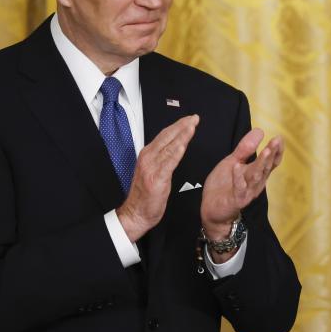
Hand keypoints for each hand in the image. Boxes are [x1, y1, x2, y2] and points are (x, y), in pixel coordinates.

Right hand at [117, 115, 198, 241]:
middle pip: (167, 137)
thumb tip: (174, 147)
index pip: (165, 135)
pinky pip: (168, 163)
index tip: (190, 119)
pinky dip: (175, 152)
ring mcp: (151, 168)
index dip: (178, 125)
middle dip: (182, 125)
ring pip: (169, 146)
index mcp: (148, 155)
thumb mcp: (153, 171)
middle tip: (194, 118)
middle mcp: (148, 158)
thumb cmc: (145, 195)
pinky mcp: (156, 179)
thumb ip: (162, 158)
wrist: (135, 213)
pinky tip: (182, 145)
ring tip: (192, 125)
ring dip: (181, 135)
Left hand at [200, 129, 283, 261]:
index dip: (277, 150)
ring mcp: (247, 191)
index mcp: (257, 173)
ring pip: (256, 176)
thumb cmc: (224, 185)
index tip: (279, 138)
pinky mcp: (236, 200)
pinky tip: (237, 167)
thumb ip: (245, 148)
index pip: (271, 161)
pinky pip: (239, 188)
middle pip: (266, 166)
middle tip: (276, 141)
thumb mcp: (233, 162)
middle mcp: (256, 182)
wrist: (211, 209)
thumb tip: (260, 130)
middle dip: (271, 153)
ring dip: (261, 164)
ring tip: (266, 151)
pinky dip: (238, 178)